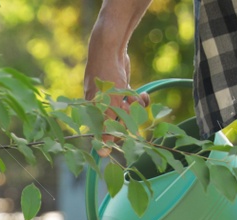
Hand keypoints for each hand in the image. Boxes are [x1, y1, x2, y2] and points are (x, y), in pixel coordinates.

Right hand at [82, 44, 146, 158]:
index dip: (117, 136)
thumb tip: (103, 154)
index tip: (126, 133)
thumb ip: (108, 128)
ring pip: (129, 114)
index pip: (105, 136)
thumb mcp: (109, 104)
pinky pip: (133, 103)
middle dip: (128, 119)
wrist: (110, 48)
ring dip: (136, 107)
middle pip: (119, 126)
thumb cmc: (105, 76)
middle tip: (127, 106)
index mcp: (93, 115)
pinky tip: (143, 94)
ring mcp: (112, 100)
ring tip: (135, 96)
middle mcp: (101, 109)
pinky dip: (140, 99)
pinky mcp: (123, 92)